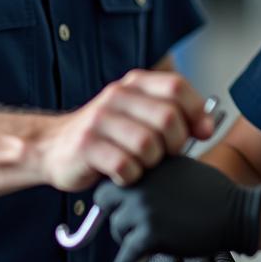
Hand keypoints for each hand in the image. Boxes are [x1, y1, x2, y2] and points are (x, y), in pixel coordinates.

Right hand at [39, 71, 213, 192]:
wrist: (53, 147)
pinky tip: (123, 175)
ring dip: (151, 163)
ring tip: (140, 164)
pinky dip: (131, 177)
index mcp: (134, 84)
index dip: (196, 112)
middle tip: (164, 155)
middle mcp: (117, 96)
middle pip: (169, 119)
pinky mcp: (86, 146)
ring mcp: (99, 120)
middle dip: (175, 145)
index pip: (177, 87)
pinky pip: (125, 165)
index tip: (200, 133)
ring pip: (148, 145)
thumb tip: (207, 127)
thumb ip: (172, 114)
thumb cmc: (106, 136)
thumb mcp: (137, 114)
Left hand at [93, 157, 260, 261]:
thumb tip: (131, 181)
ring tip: (144, 238)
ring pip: (117, 228)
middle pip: (105, 202)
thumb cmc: (212, 192)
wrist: (235, 212)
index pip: (112, 177)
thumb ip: (152, 172)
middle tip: (129, 223)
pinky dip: (126, 261)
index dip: (115, 194)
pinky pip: (125, 254)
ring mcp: (143, 209)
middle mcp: (140, 184)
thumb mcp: (177, 167)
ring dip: (127, 236)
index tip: (118, 205)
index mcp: (147, 165)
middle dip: (115, 212)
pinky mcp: (151, 235)